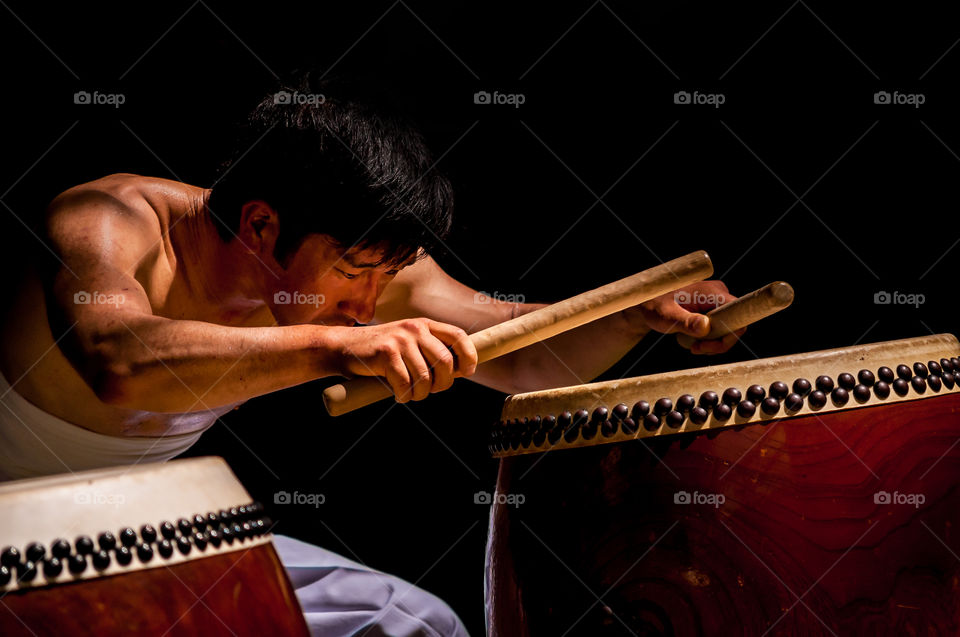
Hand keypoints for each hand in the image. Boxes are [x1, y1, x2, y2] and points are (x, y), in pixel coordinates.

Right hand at [332, 318, 478, 402]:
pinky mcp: (386, 353)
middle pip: (446, 362)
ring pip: (425, 377)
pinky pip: (405, 384)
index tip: (468, 372)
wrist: (343, 347)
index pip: (458, 335)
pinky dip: (404, 396)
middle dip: (442, 384)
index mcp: (424, 325)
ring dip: (420, 394)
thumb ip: (429, 351)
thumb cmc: (380, 353)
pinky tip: (398, 395)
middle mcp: (415, 328)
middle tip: (430, 390)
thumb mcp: (408, 343)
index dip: (469, 355)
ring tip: (410, 393)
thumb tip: (458, 372)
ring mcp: (400, 340)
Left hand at [629, 280, 743, 353]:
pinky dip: (709, 340)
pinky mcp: (713, 310)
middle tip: (696, 349)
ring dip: (712, 344)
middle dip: (717, 343)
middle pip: (735, 325)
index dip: (730, 335)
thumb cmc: (653, 306)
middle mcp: (719, 294)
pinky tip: (693, 342)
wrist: (647, 303)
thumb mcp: (667, 316)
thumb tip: (705, 327)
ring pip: (727, 330)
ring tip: (691, 345)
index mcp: (713, 292)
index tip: (708, 345)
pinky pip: (720, 330)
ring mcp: (717, 302)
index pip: (738, 314)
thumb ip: (685, 322)